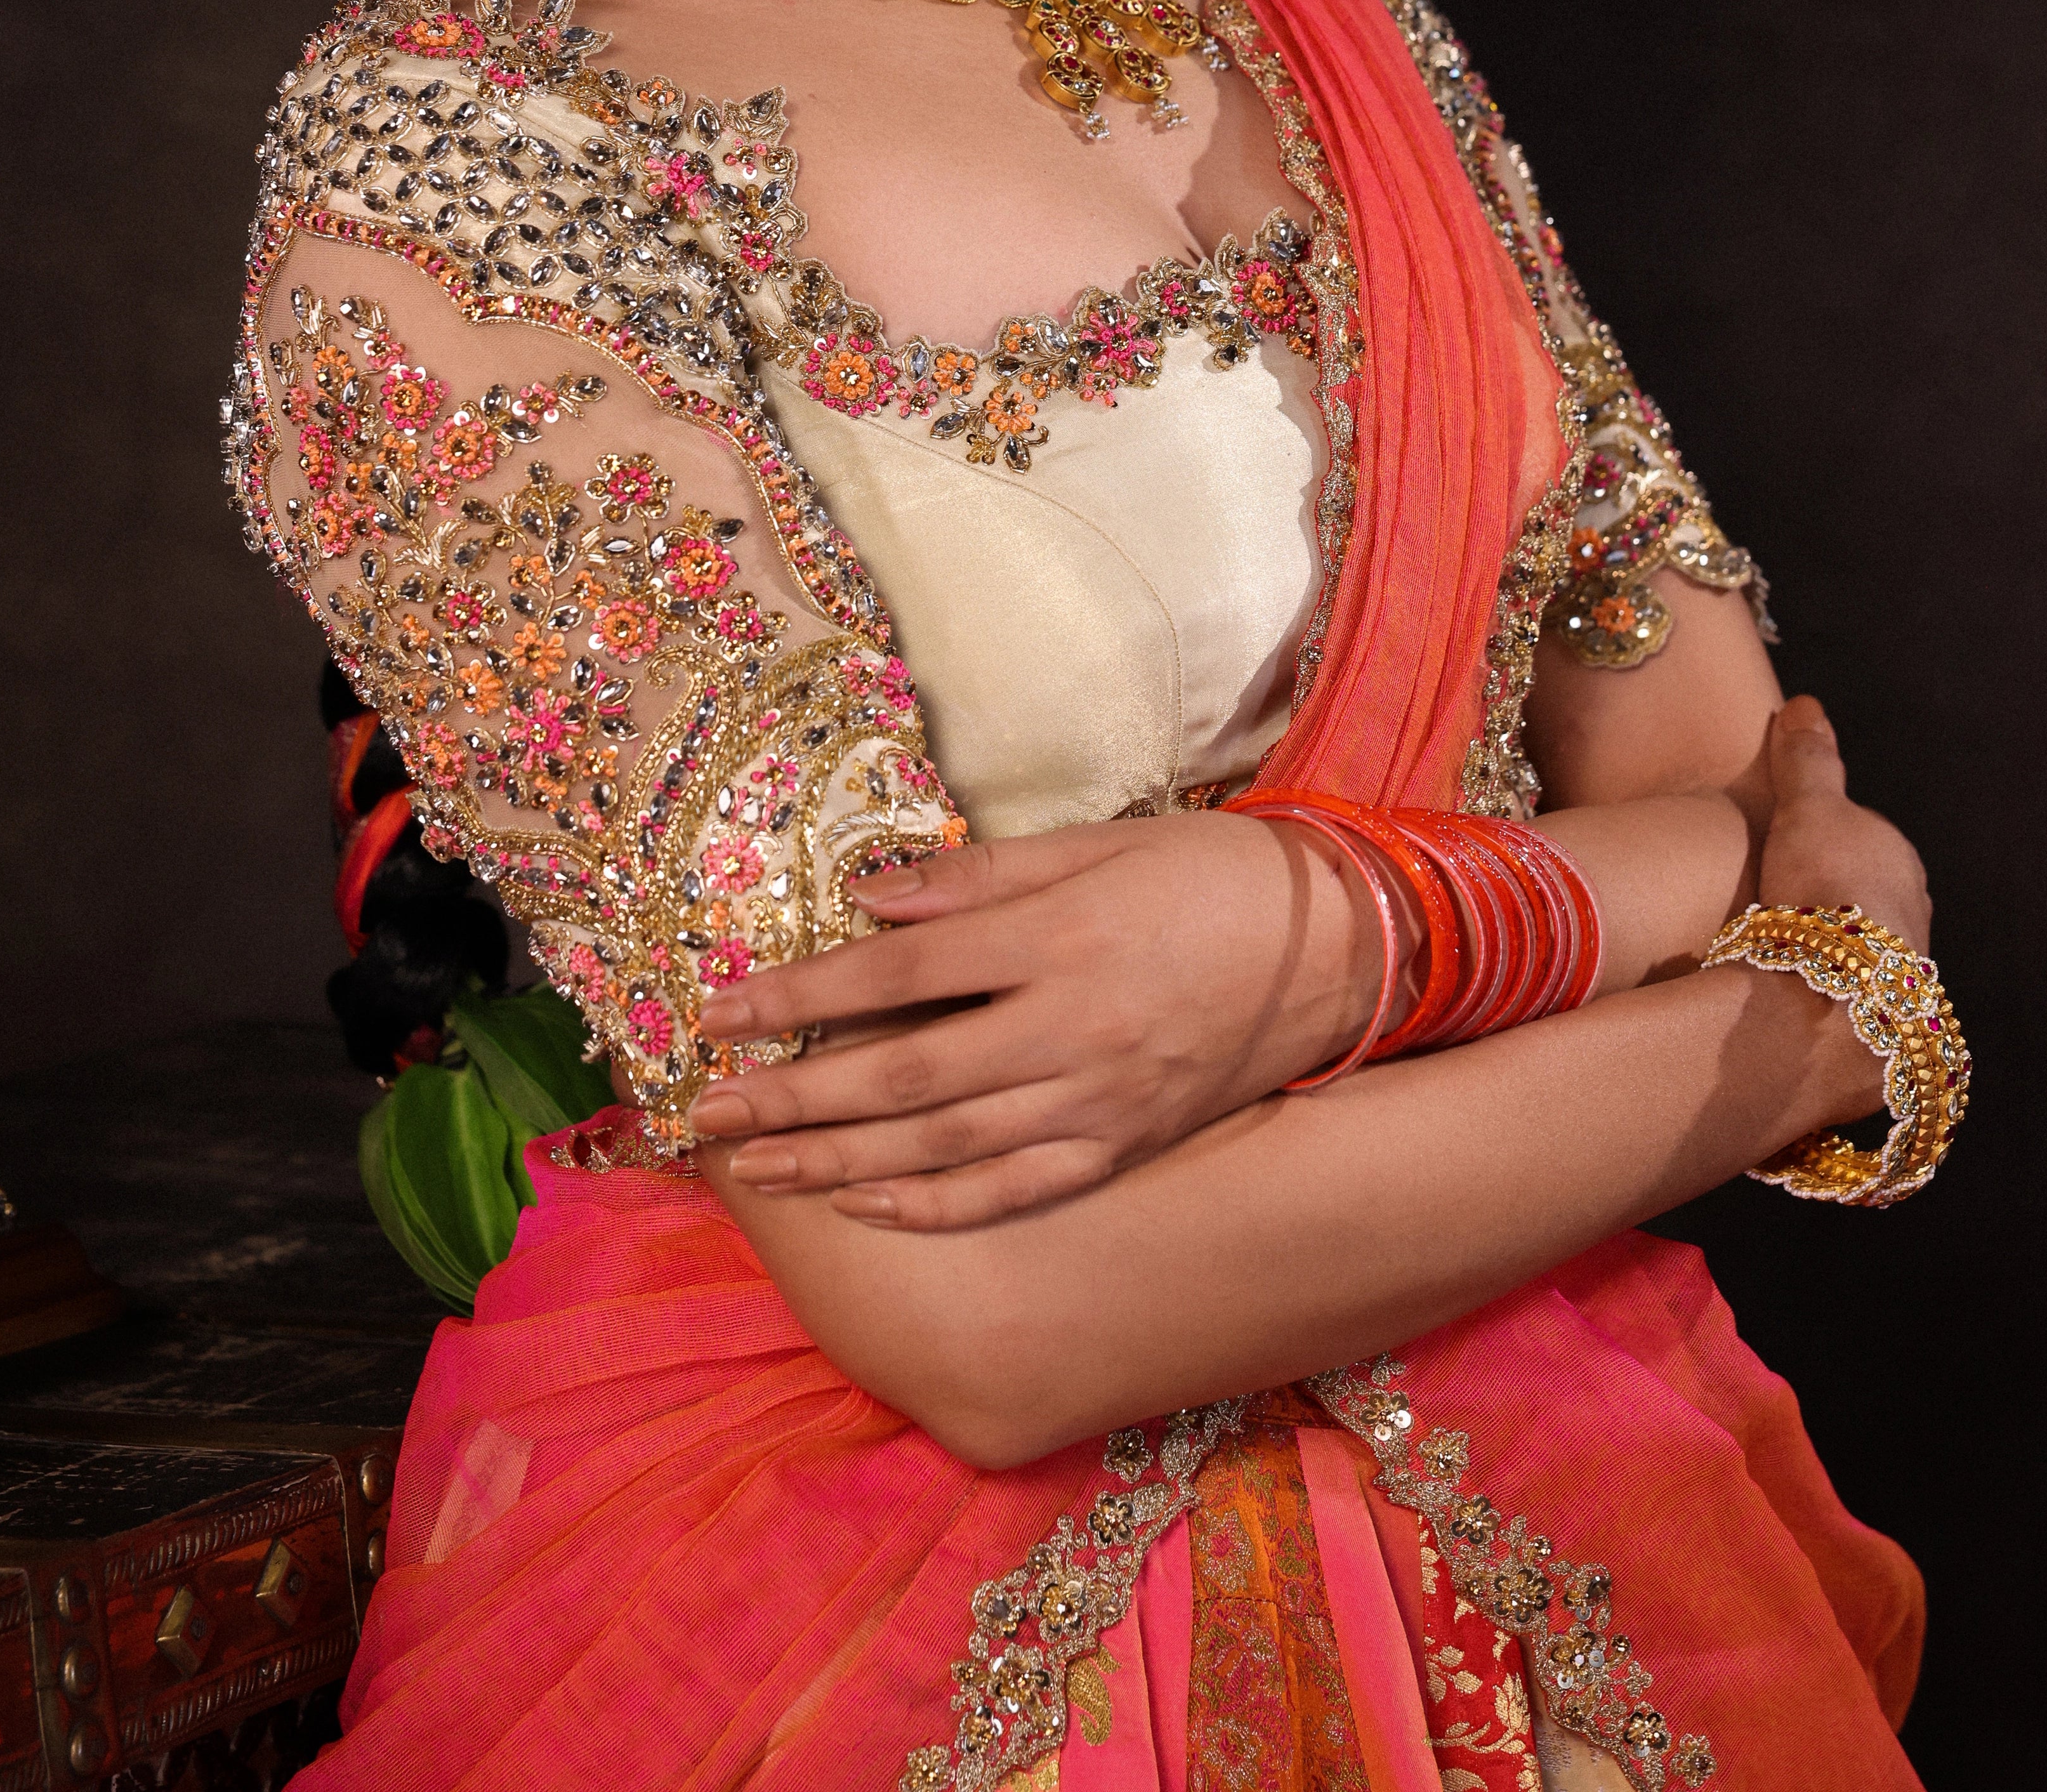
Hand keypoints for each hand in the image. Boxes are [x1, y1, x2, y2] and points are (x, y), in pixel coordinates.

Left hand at [687, 811, 1389, 1229]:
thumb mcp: (1102, 842)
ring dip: (837, 1160)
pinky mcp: (1124, 1145)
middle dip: (791, 1097)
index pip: (893, 974)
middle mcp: (1065, 1030)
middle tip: (704, 1112)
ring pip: (943, 1146)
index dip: (797, 996)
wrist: (1342, 949)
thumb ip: (983, 875)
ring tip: (756, 1168)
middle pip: (899, 1075)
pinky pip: (1013, 1190)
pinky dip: (935, 1204)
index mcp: (1053, 939)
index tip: (719, 1012)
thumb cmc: (1215, 876)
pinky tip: (867, 1203)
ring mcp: (1096, 1101)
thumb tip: (872, 897)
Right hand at [1751, 694, 1934, 1119]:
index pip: (1870, 843)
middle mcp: (1914, 919)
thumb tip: (1805, 705)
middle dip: (1838, 902)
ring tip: (1789, 957)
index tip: (1793, 848)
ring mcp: (1901, 976)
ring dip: (1838, 954)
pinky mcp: (1883, 1023)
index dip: (1831, 842)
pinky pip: (1855, 998)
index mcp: (1901, 863)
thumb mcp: (1808, 808)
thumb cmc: (1826, 890)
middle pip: (1872, 900)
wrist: (1838, 998)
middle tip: (1786, 902)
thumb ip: (1807, 761)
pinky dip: (1831, 993)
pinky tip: (1798, 997)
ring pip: (1868, 953)